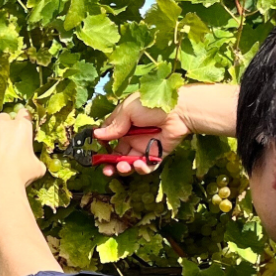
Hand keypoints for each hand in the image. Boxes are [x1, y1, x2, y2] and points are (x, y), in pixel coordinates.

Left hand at [0, 107, 46, 197]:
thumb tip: (36, 164)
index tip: (22, 127)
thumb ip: (36, 160)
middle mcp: (3, 126)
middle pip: (4, 117)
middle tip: (6, 137)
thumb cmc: (21, 176)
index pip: (24, 114)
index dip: (23, 119)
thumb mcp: (37, 168)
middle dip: (5, 125)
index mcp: (21, 127)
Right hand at [92, 83, 239, 176]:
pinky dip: (141, 169)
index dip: (102, 146)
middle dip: (110, 165)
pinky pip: (147, 166)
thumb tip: (97, 135)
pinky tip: (138, 164)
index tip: (96, 154)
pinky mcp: (157, 154)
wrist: (179, 110)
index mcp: (124, 124)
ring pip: (130, 163)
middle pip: (117, 155)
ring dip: (124, 168)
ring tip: (123, 167)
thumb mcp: (128, 111)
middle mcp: (132, 136)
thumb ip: (114, 125)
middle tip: (106, 171)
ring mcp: (144, 146)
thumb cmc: (152, 104)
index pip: (108, 138)